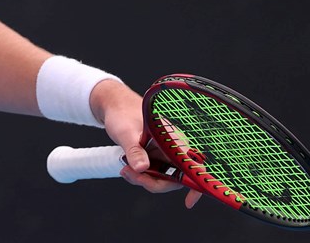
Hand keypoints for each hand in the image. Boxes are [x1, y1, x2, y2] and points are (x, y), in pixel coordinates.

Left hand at [92, 80, 202, 208]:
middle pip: (174, 178)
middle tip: (131, 175)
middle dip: (153, 183)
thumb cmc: (122, 114)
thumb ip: (134, 151)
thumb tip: (142, 168)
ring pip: (163, 178)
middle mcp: (174, 148)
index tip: (189, 202)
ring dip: (145, 180)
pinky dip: (142, 176)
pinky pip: (154, 174)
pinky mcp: (156, 158)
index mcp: (174, 139)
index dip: (195, 184)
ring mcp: (165, 155)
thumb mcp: (126, 133)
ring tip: (125, 170)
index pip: (192, 165)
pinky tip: (128, 170)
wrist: (114, 107)